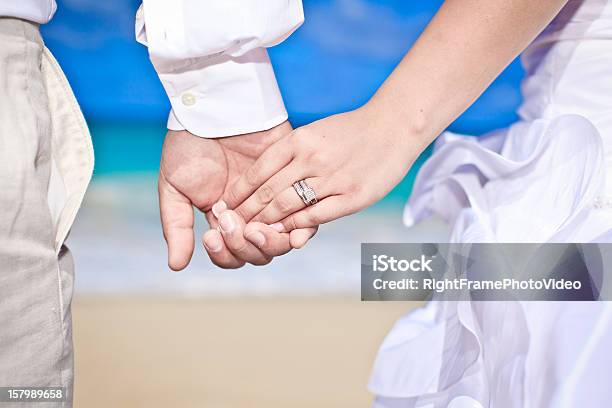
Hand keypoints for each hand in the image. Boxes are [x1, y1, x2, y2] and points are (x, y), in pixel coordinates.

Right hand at [158, 121, 316, 269]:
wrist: (214, 107)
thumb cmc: (188, 145)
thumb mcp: (174, 187)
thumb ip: (177, 226)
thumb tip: (177, 267)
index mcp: (224, 221)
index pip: (231, 255)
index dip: (224, 253)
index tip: (212, 235)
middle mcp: (251, 215)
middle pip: (259, 253)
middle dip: (244, 246)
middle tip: (232, 224)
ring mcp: (275, 201)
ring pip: (283, 240)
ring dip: (269, 241)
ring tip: (256, 228)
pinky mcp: (295, 183)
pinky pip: (307, 215)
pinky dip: (301, 229)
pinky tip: (291, 229)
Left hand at [222, 106, 426, 229]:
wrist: (395, 126)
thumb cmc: (352, 131)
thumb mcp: (316, 132)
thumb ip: (291, 154)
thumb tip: (264, 178)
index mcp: (300, 140)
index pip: (259, 171)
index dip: (239, 191)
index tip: (225, 204)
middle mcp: (312, 158)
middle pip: (268, 192)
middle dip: (245, 212)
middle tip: (229, 226)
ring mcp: (332, 178)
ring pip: (287, 206)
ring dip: (265, 223)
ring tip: (250, 233)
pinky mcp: (351, 197)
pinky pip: (315, 216)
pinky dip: (296, 227)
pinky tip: (285, 234)